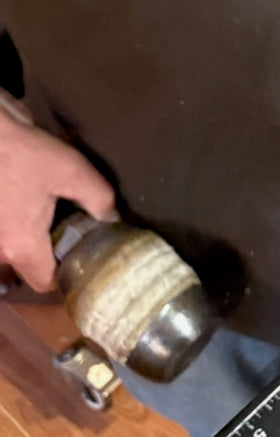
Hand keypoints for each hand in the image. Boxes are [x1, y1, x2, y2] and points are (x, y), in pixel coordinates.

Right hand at [0, 97, 115, 291]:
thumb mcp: (71, 171)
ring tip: (49, 216)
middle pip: (26, 268)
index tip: (80, 253)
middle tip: (69, 230)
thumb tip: (112, 219)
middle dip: (47, 254)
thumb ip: (97, 199)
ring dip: (28, 241)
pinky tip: (28, 204)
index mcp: (21, 245)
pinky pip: (3, 235)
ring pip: (11, 252)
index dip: (65, 272)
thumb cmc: (24, 154)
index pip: (45, 283)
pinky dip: (13, 227)